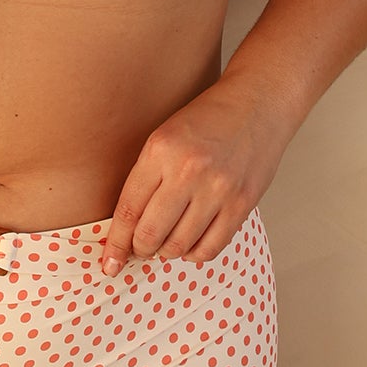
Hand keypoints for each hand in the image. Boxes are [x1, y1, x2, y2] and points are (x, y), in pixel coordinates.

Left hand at [99, 75, 290, 273]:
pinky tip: (189, 244)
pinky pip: (211, 247)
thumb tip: (127, 230)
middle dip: (139, 250)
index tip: (109, 262)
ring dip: (166, 253)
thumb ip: (146, 178)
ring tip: (165, 244)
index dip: (115, 242)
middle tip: (139, 249)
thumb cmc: (205, 120)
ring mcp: (218, 189)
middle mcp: (189, 171)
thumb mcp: (164, 137)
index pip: (128, 209)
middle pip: (151, 234)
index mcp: (160, 150)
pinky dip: (194, 254)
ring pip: (179, 245)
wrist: (257, 103)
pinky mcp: (242, 203)